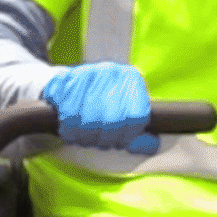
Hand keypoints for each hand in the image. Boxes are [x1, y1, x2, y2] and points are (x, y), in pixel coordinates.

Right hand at [43, 62, 159, 153]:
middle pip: (114, 122)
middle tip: (99, 140)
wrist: (63, 86)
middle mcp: (112, 71)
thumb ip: (138, 133)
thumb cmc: (98, 106)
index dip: (127, 136)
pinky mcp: (64, 82)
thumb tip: (153, 145)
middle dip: (105, 139)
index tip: (119, 140)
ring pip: (90, 122)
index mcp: (131, 78)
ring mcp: (87, 73)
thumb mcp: (123, 118)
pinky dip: (70, 132)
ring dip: (86, 138)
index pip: (137, 117)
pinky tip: (70, 129)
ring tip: (84, 136)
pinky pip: (69, 119)